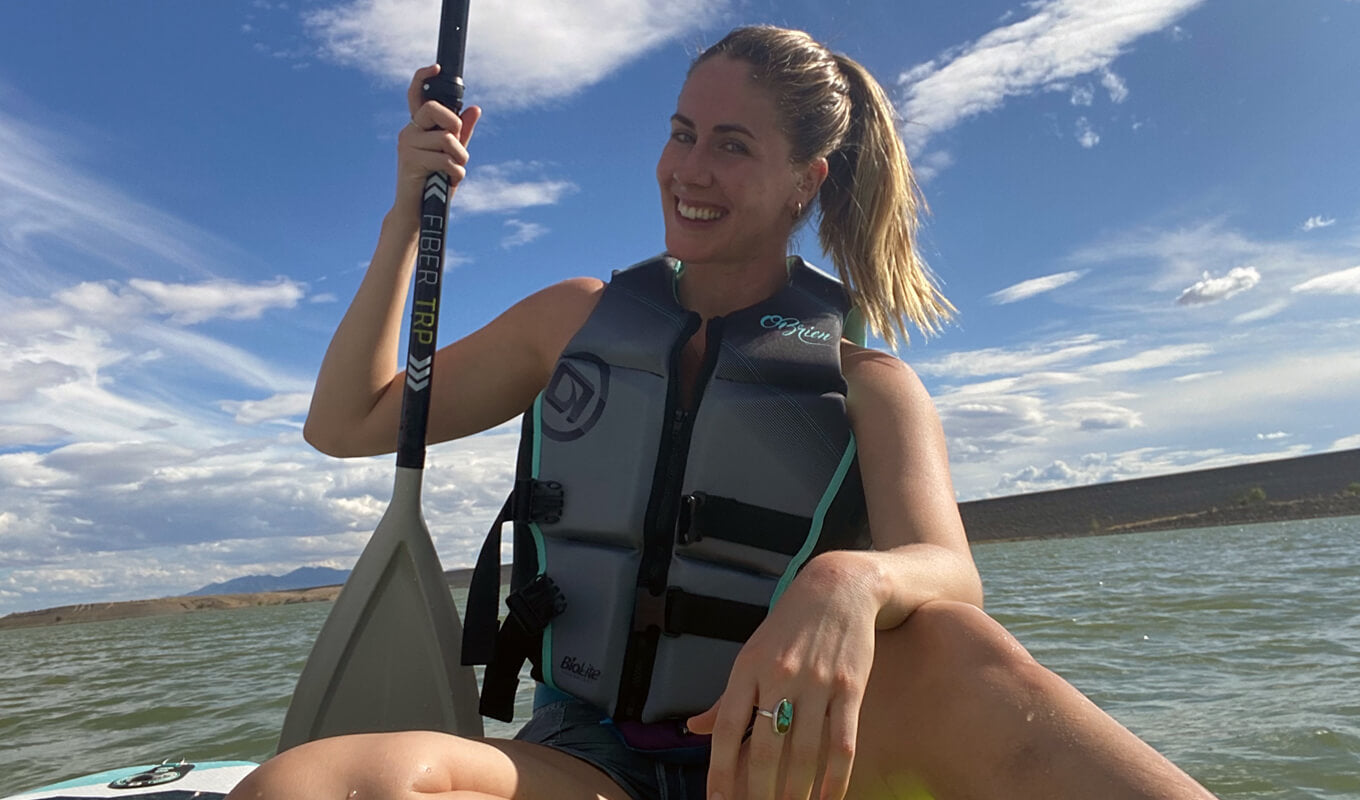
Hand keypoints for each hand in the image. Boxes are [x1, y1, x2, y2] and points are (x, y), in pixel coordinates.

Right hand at [393, 64, 481, 220]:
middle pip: (437, 110)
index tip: (436, 67)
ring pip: (447, 140)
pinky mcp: (410, 160)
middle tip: (457, 146)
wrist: (419, 212)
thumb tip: (476, 108)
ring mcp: (407, 144)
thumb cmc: (436, 183)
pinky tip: (449, 181)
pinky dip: (455, 173)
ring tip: (453, 172)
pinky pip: (445, 159)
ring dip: (459, 160)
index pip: (416, 95)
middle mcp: (410, 130)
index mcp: (419, 126)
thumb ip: (463, 133)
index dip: (423, 77)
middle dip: (455, 126)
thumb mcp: (453, 155)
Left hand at [686, 552, 879, 799]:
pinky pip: (842, 743)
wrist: (839, 587)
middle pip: (765, 747)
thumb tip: (693, 729)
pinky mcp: (850, 687)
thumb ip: (726, 697)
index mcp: (748, 668)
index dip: (720, 768)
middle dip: (759, 792)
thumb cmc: (790, 624)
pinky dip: (835, 778)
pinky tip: (829, 799)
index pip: (727, 727)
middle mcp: (779, 676)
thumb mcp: (751, 652)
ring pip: (804, 752)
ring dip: (797, 792)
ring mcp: (816, 682)